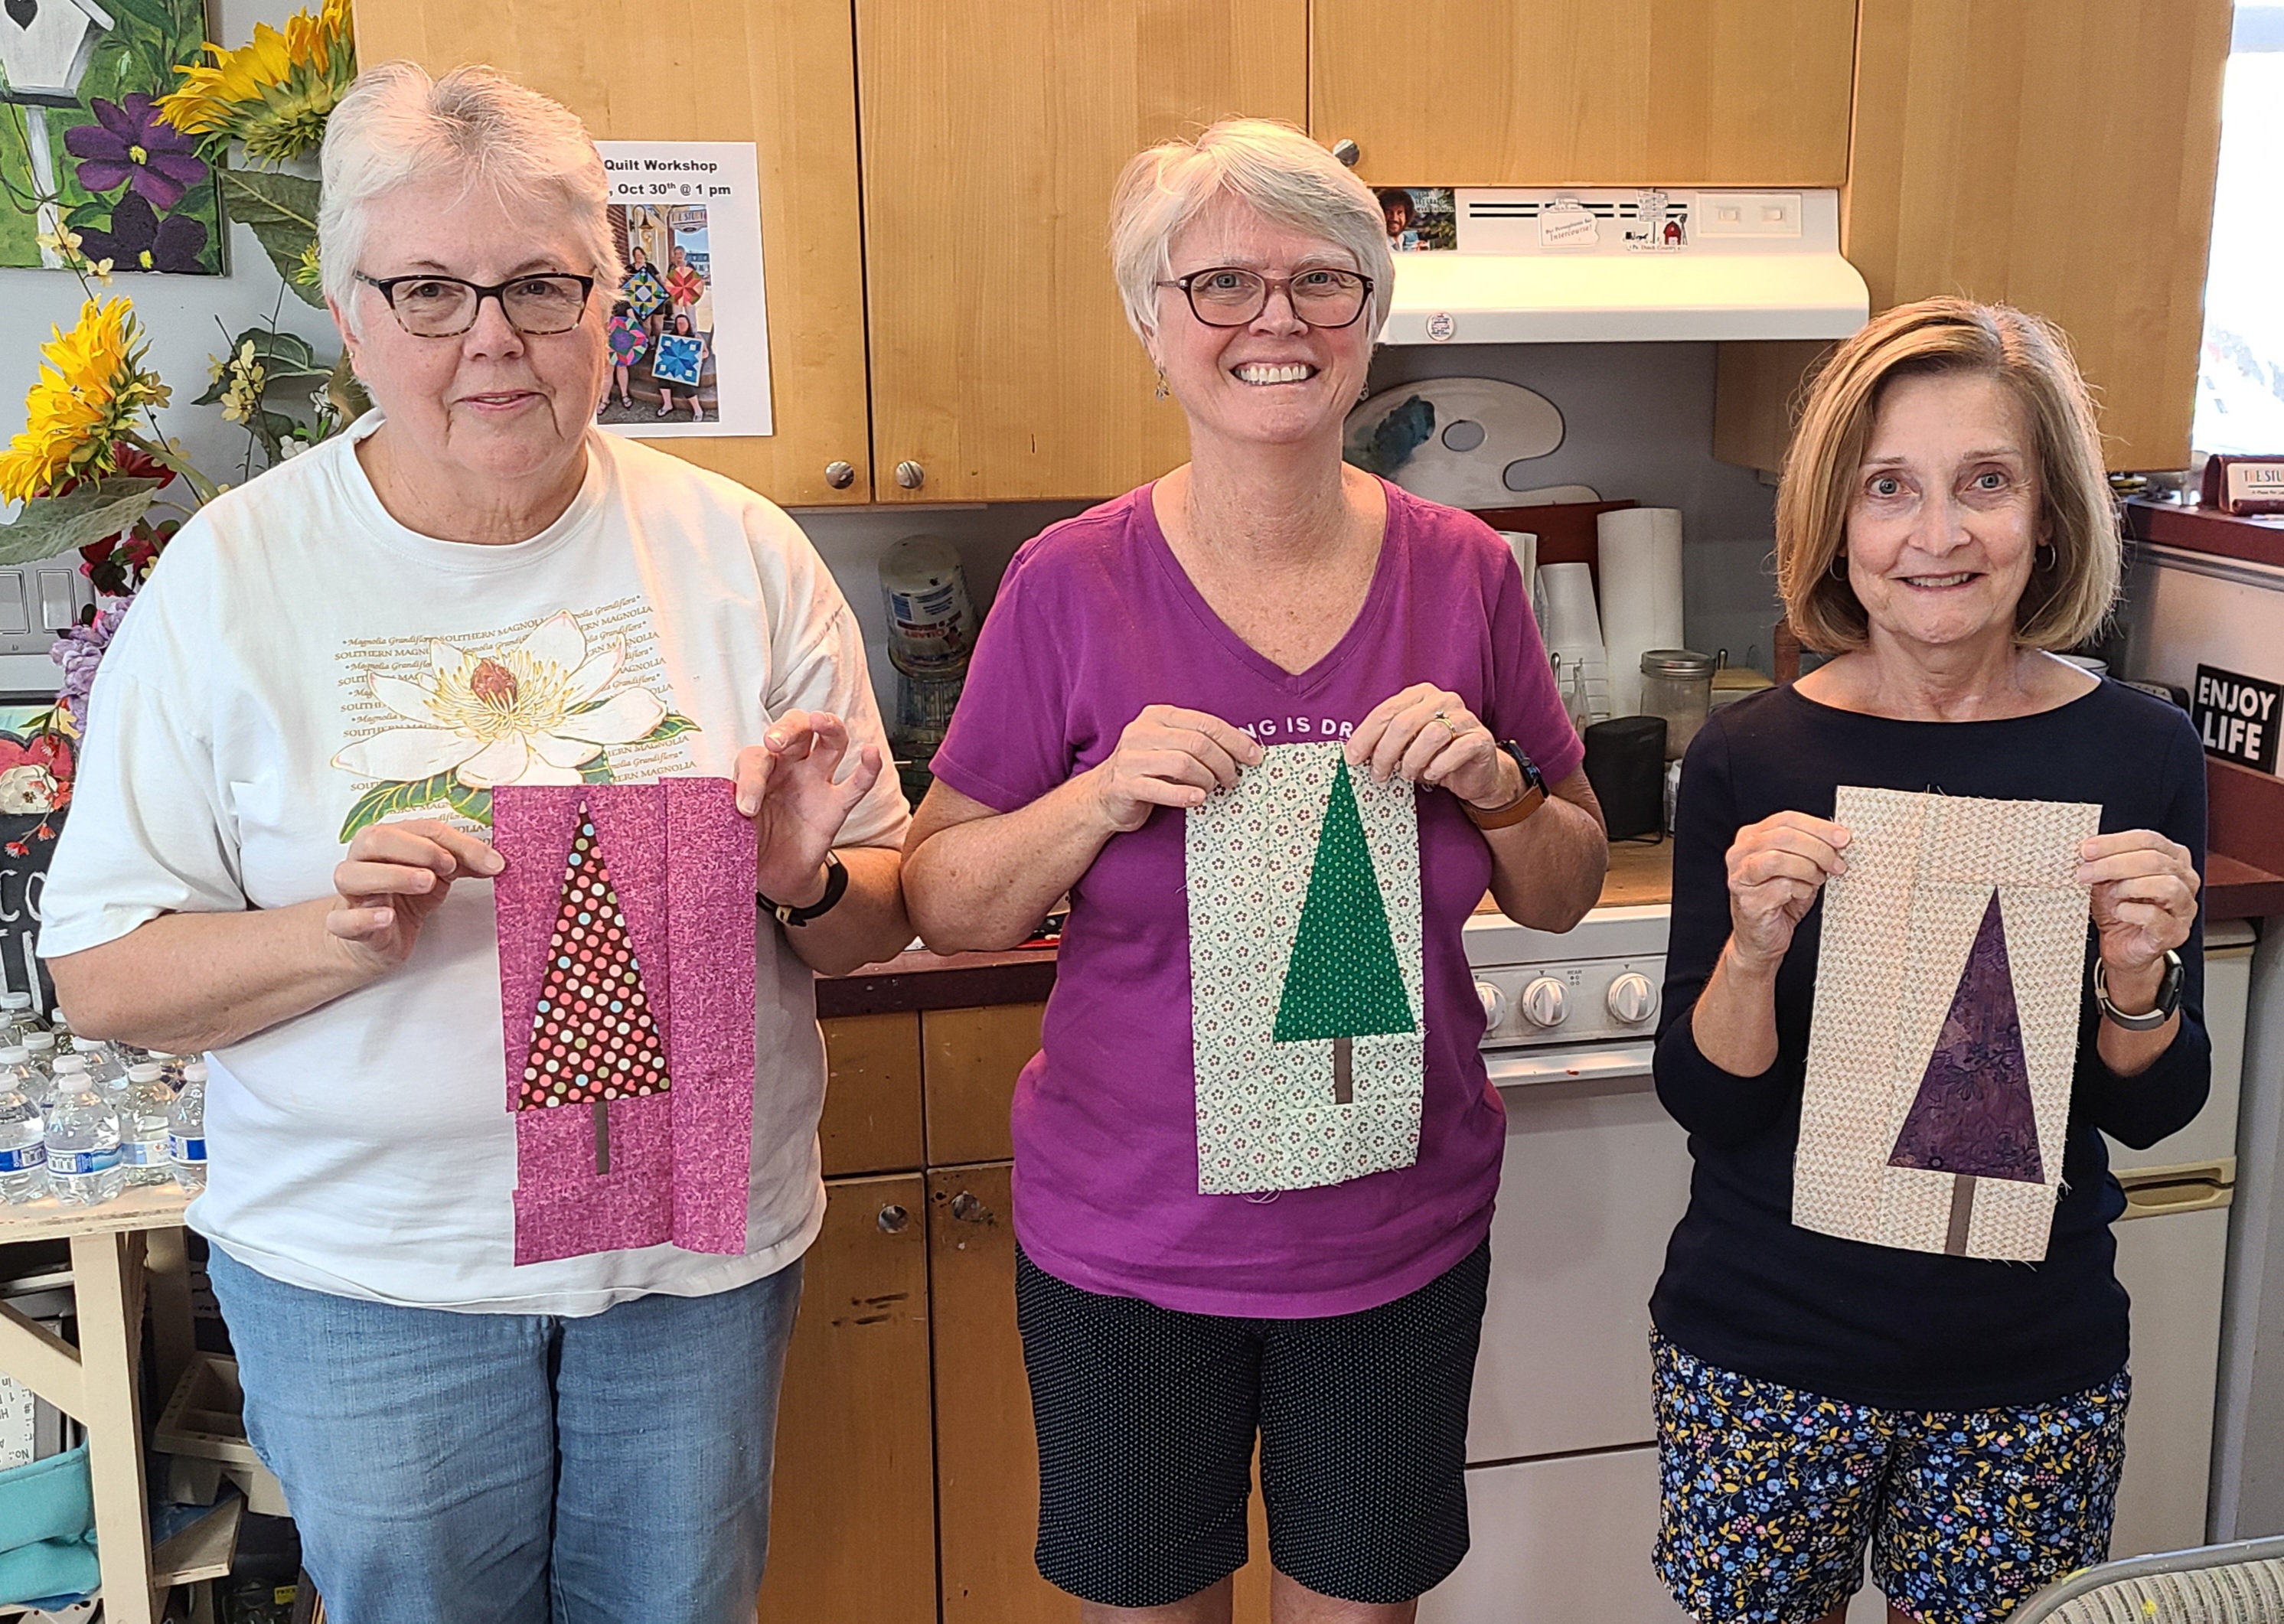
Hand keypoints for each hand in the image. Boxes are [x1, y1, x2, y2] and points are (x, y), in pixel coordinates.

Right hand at [327, 818, 502, 972]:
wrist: (379, 938)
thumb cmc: (406, 896)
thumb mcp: (440, 875)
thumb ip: (464, 862)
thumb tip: (496, 861)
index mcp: (387, 840)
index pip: (420, 828)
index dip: (454, 842)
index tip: (487, 860)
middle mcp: (362, 859)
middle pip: (376, 839)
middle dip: (417, 849)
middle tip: (448, 867)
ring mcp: (350, 893)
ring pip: (352, 875)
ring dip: (392, 876)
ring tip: (425, 883)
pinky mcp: (345, 925)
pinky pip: (342, 920)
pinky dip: (363, 917)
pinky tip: (387, 917)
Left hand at [735, 711, 885, 905]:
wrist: (774, 878)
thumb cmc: (751, 845)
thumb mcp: (731, 828)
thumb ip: (726, 815)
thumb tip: (724, 810)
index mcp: (760, 770)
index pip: (756, 758)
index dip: (750, 780)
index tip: (745, 809)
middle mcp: (789, 769)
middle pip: (797, 729)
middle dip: (787, 728)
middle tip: (775, 741)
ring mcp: (816, 784)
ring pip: (831, 742)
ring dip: (827, 726)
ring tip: (819, 721)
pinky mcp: (836, 807)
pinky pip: (856, 784)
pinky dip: (868, 768)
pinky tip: (871, 753)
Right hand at [1088, 705, 1262, 832]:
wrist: (1104, 796)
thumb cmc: (1148, 770)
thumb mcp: (1170, 747)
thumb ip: (1199, 741)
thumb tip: (1245, 748)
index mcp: (1158, 716)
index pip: (1205, 723)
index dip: (1235, 740)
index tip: (1254, 757)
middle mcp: (1141, 731)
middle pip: (1197, 743)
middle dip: (1224, 763)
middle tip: (1232, 779)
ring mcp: (1130, 758)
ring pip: (1183, 763)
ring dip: (1207, 779)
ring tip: (1212, 789)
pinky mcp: (1124, 784)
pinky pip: (1160, 788)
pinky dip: (1184, 795)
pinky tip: (1198, 799)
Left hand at [1346, 684, 1508, 806]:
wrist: (1476, 772)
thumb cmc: (1435, 755)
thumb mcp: (1406, 745)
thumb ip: (1385, 741)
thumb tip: (1354, 754)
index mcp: (1420, 695)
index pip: (1386, 711)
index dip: (1365, 736)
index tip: (1353, 758)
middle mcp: (1444, 700)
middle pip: (1405, 723)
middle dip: (1385, 752)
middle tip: (1378, 774)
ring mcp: (1465, 718)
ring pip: (1430, 735)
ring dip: (1412, 761)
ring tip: (1408, 774)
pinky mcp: (1480, 739)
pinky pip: (1456, 750)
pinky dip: (1439, 766)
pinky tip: (1431, 775)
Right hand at [1723, 811, 1850, 975]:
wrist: (1762, 940)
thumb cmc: (1780, 901)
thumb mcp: (1798, 867)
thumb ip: (1810, 849)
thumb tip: (1838, 839)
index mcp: (1751, 837)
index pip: (1787, 819)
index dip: (1818, 826)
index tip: (1842, 837)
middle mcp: (1740, 854)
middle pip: (1784, 836)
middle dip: (1818, 848)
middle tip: (1837, 862)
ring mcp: (1741, 877)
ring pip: (1779, 859)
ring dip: (1809, 869)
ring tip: (1819, 879)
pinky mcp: (1748, 901)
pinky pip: (1782, 887)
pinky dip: (1802, 890)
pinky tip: (1803, 894)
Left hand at [2078, 830, 2198, 992]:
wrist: (2120, 945)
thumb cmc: (2118, 908)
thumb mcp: (2107, 879)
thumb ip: (2104, 861)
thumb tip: (2086, 848)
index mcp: (2172, 859)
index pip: (2149, 840)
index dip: (2115, 842)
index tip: (2087, 849)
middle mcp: (2185, 881)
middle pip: (2155, 860)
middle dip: (2114, 864)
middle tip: (2086, 872)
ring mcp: (2183, 908)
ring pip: (2166, 885)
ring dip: (2129, 886)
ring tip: (2110, 894)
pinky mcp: (2174, 933)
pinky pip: (2156, 917)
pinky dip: (2131, 911)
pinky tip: (2119, 911)